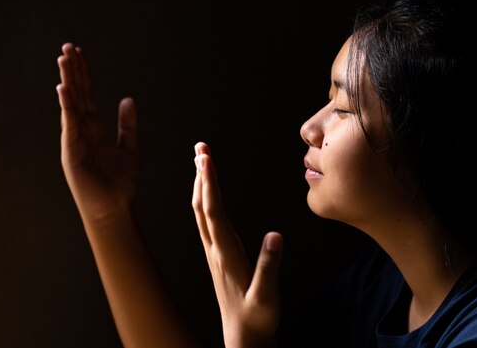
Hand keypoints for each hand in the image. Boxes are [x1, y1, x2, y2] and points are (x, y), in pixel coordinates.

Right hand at [56, 43, 138, 225]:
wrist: (115, 208)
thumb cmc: (120, 182)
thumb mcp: (130, 147)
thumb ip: (128, 124)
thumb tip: (126, 99)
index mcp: (94, 129)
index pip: (87, 96)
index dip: (84, 74)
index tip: (80, 53)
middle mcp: (81, 131)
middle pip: (77, 95)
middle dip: (73, 71)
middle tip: (68, 47)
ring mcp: (74, 141)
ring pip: (71, 106)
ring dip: (68, 82)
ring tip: (64, 59)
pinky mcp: (71, 152)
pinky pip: (69, 125)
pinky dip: (67, 107)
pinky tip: (63, 89)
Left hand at [192, 142, 282, 347]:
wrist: (243, 338)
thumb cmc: (257, 319)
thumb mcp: (267, 297)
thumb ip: (269, 267)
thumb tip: (275, 235)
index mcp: (226, 255)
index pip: (214, 213)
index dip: (209, 184)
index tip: (206, 159)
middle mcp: (215, 250)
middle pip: (201, 206)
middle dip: (200, 175)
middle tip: (200, 148)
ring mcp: (214, 252)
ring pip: (201, 212)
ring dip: (200, 184)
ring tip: (202, 160)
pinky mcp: (218, 256)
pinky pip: (206, 221)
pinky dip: (205, 199)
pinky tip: (208, 193)